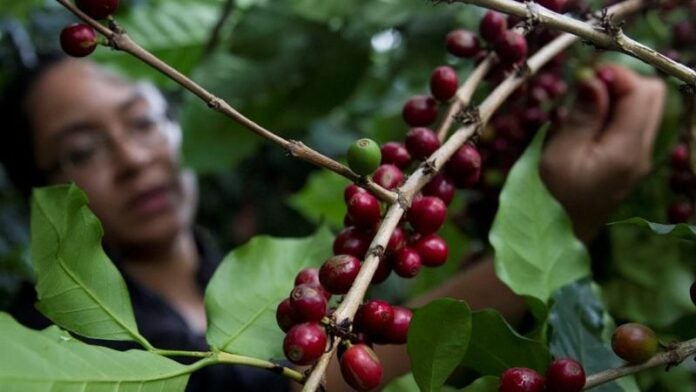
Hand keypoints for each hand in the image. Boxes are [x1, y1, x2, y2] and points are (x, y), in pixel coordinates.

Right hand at [540, 64, 665, 242]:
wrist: (557, 238)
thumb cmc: (551, 199)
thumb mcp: (559, 156)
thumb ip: (582, 116)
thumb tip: (594, 78)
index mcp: (627, 150)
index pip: (642, 92)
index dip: (616, 75)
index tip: (583, 78)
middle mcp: (642, 151)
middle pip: (652, 95)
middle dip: (621, 82)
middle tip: (584, 91)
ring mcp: (638, 157)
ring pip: (644, 106)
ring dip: (616, 97)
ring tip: (582, 109)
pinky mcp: (629, 161)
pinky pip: (632, 123)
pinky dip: (613, 113)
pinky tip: (587, 124)